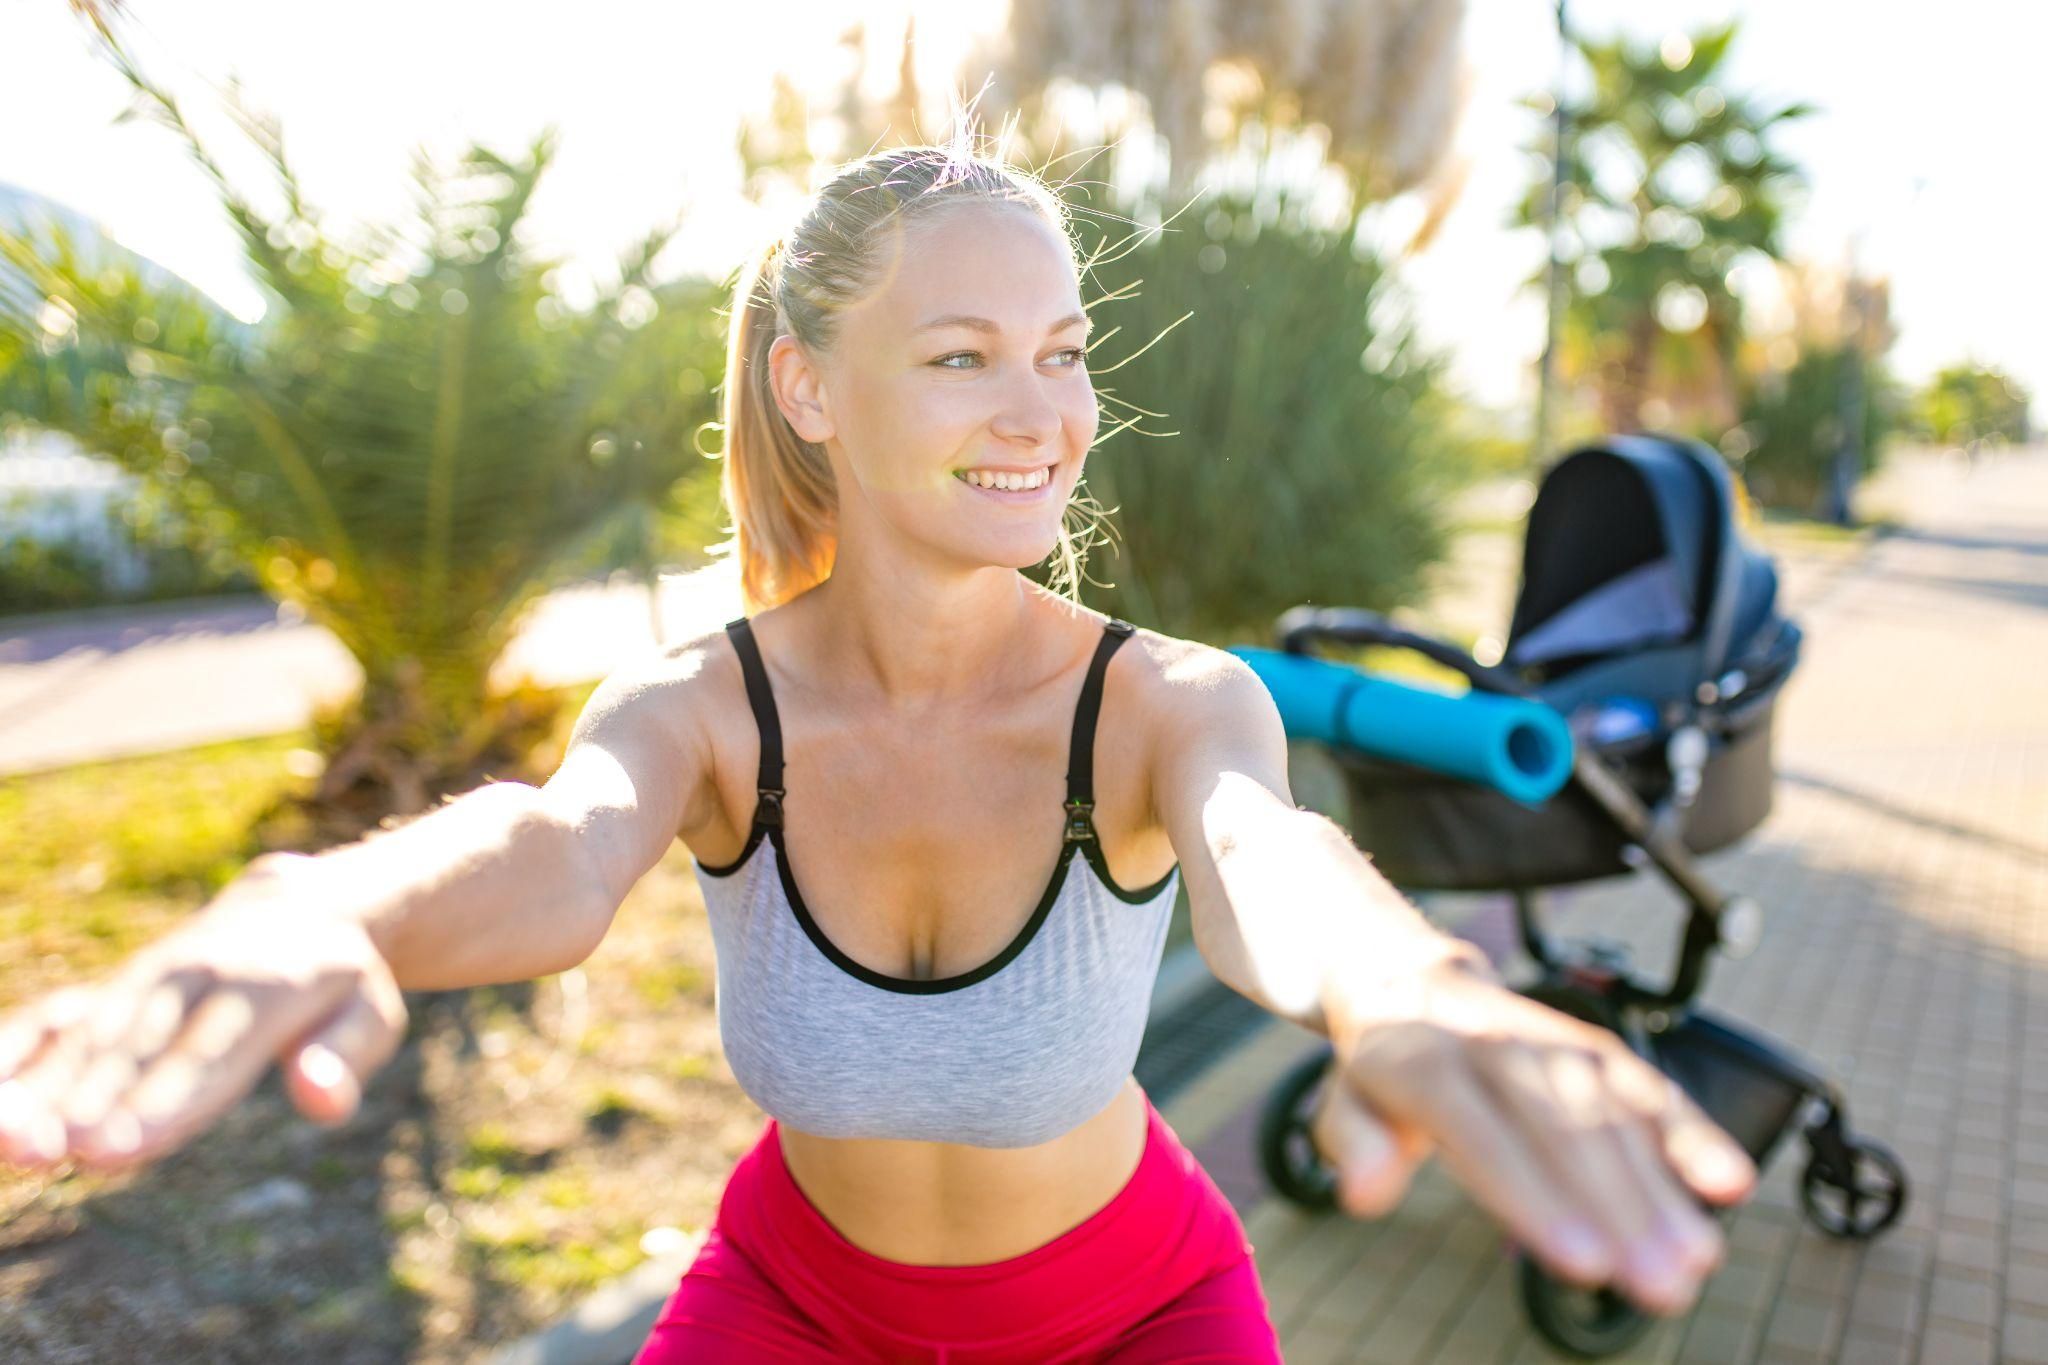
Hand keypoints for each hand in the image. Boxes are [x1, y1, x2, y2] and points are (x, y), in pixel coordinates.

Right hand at [0, 856, 407, 1172]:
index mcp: (268, 985)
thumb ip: (348, 1055)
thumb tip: (322, 1098)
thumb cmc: (338, 981)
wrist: (295, 906)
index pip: (211, 1053)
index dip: (163, 1101)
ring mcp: (146, 980)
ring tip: (9, 1141)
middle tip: (49, 1152)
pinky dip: (13, 1053)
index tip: (115, 1150)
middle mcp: (196, 976)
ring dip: (43, 1087)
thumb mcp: (371, 1013)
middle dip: (91, 1101)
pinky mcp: (111, 991)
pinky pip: (53, 1020)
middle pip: (138, 1047)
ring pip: (88, 1035)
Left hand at [1310, 956, 1756, 1317]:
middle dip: (1616, 1205)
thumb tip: (1365, 1193)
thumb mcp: (1342, 1100)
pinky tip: (1729, 1181)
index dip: (1529, 1189)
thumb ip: (1353, 1145)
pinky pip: (1643, 1082)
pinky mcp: (1592, 1045)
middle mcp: (1491, 1040)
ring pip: (1610, 1107)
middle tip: (1658, 1285)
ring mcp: (1548, 1037)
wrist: (1410, 975)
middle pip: (1559, 1121)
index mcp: (1418, 1055)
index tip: (1580, 1261)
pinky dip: (1689, 1128)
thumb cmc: (1381, 1066)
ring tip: (1691, 1263)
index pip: (1475, 1124)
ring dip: (1659, 1186)